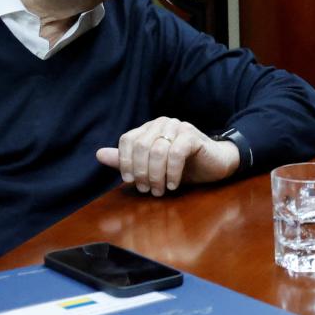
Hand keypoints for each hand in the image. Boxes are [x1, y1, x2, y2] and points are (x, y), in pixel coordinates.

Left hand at [95, 117, 239, 196]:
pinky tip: (173, 185)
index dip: (126, 162)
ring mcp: (178, 127)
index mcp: (150, 128)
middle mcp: (162, 124)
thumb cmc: (183, 166)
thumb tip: (99, 154)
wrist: (215, 164)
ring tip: (159, 190)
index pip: (128, 140)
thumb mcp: (152, 167)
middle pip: (140, 146)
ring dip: (156, 175)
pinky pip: (175, 153)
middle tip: (147, 190)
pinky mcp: (192, 136)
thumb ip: (127, 161)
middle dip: (141, 172)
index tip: (131, 181)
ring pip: (156, 151)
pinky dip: (171, 172)